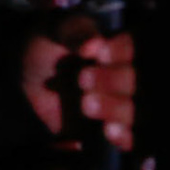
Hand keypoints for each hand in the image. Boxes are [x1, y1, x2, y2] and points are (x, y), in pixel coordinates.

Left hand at [22, 11, 134, 148]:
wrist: (29, 73)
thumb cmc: (50, 42)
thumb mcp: (57, 29)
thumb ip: (74, 32)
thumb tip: (92, 44)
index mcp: (124, 48)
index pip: (137, 50)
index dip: (124, 53)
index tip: (100, 54)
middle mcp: (129, 77)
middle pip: (140, 84)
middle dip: (117, 81)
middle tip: (83, 78)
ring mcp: (122, 105)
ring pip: (136, 113)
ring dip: (117, 110)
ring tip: (87, 104)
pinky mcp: (112, 129)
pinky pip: (128, 139)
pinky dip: (122, 138)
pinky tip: (108, 132)